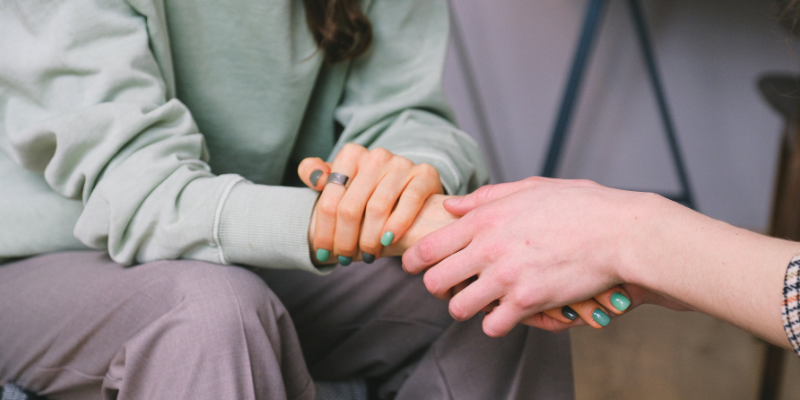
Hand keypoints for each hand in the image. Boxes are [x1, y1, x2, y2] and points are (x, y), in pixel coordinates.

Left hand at [299, 143, 442, 263]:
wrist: (411, 188)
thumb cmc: (368, 191)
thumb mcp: (341, 181)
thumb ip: (317, 174)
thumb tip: (314, 177)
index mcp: (351, 155)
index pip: (330, 200)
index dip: (324, 231)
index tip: (322, 253)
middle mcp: (376, 156)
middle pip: (350, 208)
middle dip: (345, 240)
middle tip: (345, 259)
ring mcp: (401, 164)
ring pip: (377, 208)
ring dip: (369, 240)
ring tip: (368, 255)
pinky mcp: (425, 174)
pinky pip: (409, 201)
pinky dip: (397, 225)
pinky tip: (388, 241)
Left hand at [403, 177, 649, 336]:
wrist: (619, 232)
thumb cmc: (580, 206)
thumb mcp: (530, 188)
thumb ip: (486, 197)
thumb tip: (452, 205)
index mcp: (485, 219)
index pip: (428, 246)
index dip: (413, 261)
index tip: (413, 266)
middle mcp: (488, 248)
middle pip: (434, 281)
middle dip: (436, 287)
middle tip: (448, 287)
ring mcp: (506, 277)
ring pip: (458, 308)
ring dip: (465, 307)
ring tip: (478, 301)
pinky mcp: (527, 301)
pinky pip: (492, 325)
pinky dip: (495, 323)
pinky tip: (505, 313)